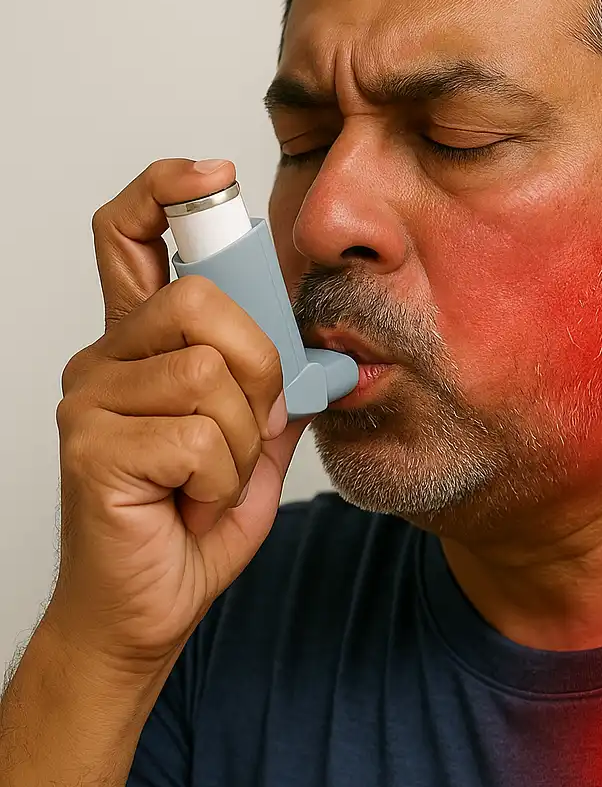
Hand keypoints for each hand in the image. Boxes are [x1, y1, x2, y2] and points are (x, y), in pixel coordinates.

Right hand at [48, 158, 311, 673]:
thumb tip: (325, 348)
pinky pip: (197, 435)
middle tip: (247, 427)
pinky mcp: (91, 448)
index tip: (212, 176)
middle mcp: (104, 361)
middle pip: (202, 301)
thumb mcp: (251, 446)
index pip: (130, 234)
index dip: (167, 190)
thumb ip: (274, 390)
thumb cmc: (188, 527)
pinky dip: (219, 479)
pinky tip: (189, 502)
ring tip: (210, 479)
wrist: (147, 610)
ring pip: (208, 372)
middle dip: (256, 367)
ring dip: (239, 441)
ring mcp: (91, 401)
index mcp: (139, 347)